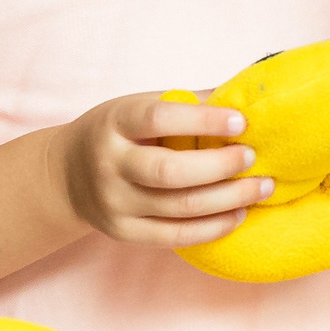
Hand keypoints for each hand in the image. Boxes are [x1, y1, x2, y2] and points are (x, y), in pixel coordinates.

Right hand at [61, 92, 267, 247]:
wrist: (67, 174)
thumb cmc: (121, 132)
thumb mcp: (142, 105)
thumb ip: (190, 102)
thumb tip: (249, 94)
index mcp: (116, 123)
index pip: (159, 119)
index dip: (203, 120)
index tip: (242, 121)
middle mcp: (110, 164)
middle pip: (171, 171)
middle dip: (221, 165)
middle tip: (253, 157)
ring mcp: (114, 202)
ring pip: (180, 207)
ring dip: (230, 198)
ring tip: (263, 187)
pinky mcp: (123, 232)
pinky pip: (175, 236)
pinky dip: (214, 227)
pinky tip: (240, 214)